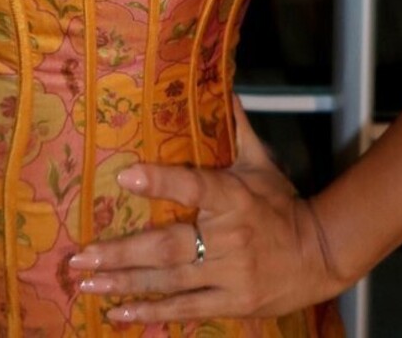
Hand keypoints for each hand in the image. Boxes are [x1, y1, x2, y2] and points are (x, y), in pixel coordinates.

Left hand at [68, 100, 342, 324]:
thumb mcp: (262, 163)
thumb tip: (224, 86)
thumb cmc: (282, 204)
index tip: (125, 175)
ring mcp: (230, 275)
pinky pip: (186, 309)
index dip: (161, 181)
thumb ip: (238, 128)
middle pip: (169, 247)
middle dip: (123, 252)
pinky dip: (152, 314)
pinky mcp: (232, 303)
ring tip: (88, 282)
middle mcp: (228, 238)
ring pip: (169, 281)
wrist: (320, 255)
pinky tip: (120, 315)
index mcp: (234, 198)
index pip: (195, 186)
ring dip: (125, 283)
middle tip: (82, 255)